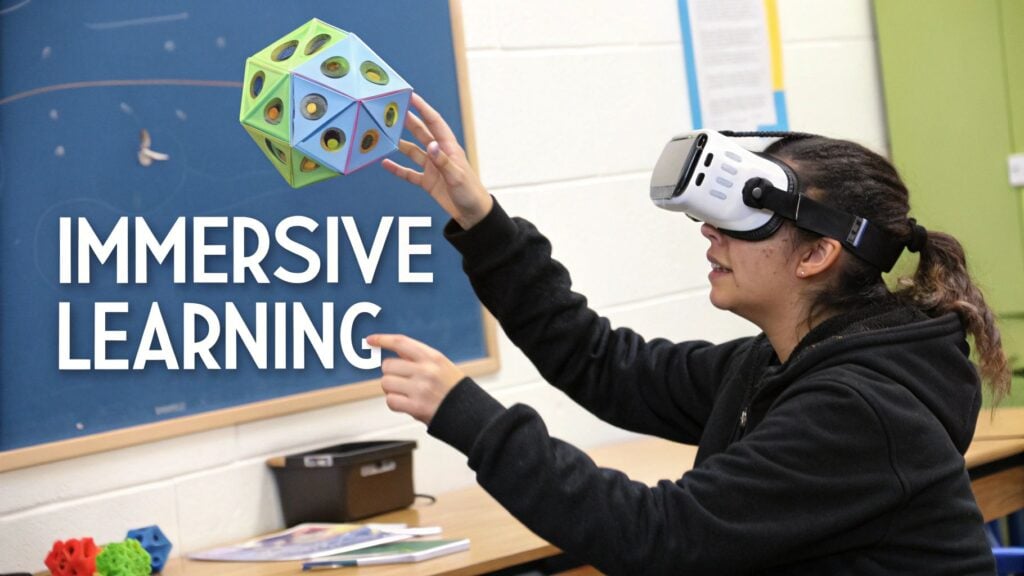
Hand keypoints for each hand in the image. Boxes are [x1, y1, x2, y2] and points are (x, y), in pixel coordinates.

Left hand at [367, 333, 465, 424]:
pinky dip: (395, 403)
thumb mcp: (440, 365)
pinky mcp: (416, 407)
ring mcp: (420, 389)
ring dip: (391, 389)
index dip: (382, 340)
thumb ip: (418, 357)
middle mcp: (426, 371)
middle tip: (402, 381)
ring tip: (406, 393)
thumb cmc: (452, 389)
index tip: (370, 340)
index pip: (401, 342)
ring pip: (386, 383)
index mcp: (432, 357)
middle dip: (390, 373)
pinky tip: (407, 404)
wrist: (468, 413)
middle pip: (388, 365)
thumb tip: (395, 349)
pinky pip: (390, 401)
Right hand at [381, 93, 492, 229]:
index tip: (411, 96)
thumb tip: (431, 145)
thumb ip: (442, 161)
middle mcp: (439, 155)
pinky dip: (397, 169)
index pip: (435, 123)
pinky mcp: (427, 182)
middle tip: (393, 110)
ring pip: (413, 151)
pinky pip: (409, 173)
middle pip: (421, 133)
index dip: (423, 109)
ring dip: (400, 143)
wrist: (473, 214)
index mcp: (449, 148)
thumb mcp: (456, 176)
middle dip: (408, 121)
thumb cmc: (470, 193)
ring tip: (385, 134)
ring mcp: (432, 168)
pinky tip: (385, 163)